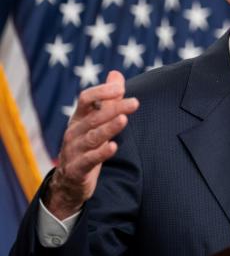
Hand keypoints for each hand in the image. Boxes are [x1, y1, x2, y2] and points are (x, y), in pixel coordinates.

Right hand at [44, 70, 138, 219]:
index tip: (120, 87)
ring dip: (108, 128)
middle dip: (115, 108)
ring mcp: (73, 150)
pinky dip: (100, 153)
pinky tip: (113, 147)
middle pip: (94, 117)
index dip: (101, 91)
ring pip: (92, 137)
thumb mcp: (94, 121)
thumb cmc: (85, 145)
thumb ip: (107, 99)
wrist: (69, 181)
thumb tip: (116, 74)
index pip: (86, 98)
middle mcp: (74, 132)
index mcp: (79, 118)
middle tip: (135, 102)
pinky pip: (89, 160)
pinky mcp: (77, 169)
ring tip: (123, 119)